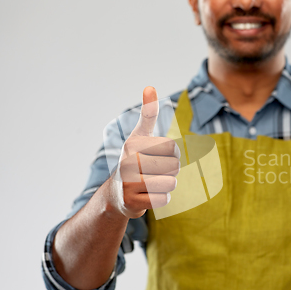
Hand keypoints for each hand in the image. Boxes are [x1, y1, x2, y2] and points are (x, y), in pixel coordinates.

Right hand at [107, 87, 179, 218]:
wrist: (116, 194)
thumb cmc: (134, 161)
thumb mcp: (140, 136)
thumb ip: (148, 114)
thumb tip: (149, 87)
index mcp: (133, 144)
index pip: (173, 147)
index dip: (173, 153)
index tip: (160, 155)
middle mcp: (128, 162)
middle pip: (174, 166)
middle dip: (170, 170)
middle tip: (155, 172)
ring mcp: (129, 183)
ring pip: (171, 183)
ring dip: (166, 185)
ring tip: (152, 183)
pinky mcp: (132, 202)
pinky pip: (164, 199)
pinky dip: (161, 199)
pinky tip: (148, 195)